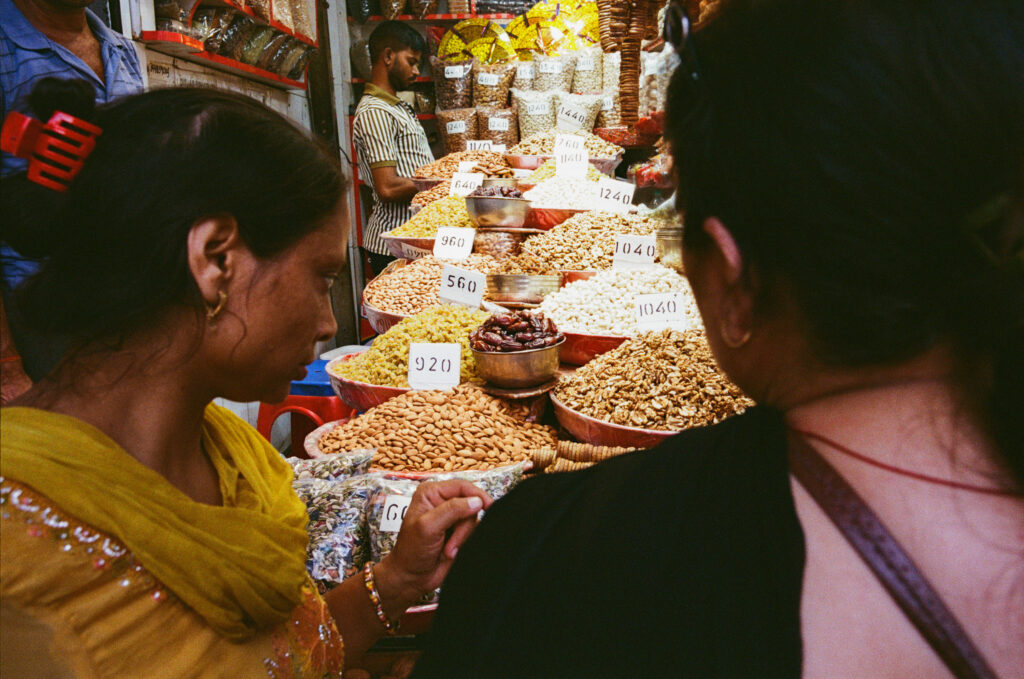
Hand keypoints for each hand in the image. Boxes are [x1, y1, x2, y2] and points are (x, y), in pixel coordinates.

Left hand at [374, 480, 491, 616]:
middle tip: (450, 542)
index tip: (488, 506)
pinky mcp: (458, 533)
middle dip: (463, 526)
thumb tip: (476, 501)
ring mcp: (451, 518)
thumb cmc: (411, 551)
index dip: (477, 495)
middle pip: (471, 504)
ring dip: (462, 538)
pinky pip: (473, 532)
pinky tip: (450, 551)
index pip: (462, 486)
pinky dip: (464, 543)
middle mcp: (442, 502)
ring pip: (473, 520)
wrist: (411, 577)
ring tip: (447, 549)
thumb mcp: (428, 527)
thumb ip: (452, 510)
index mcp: (431, 493)